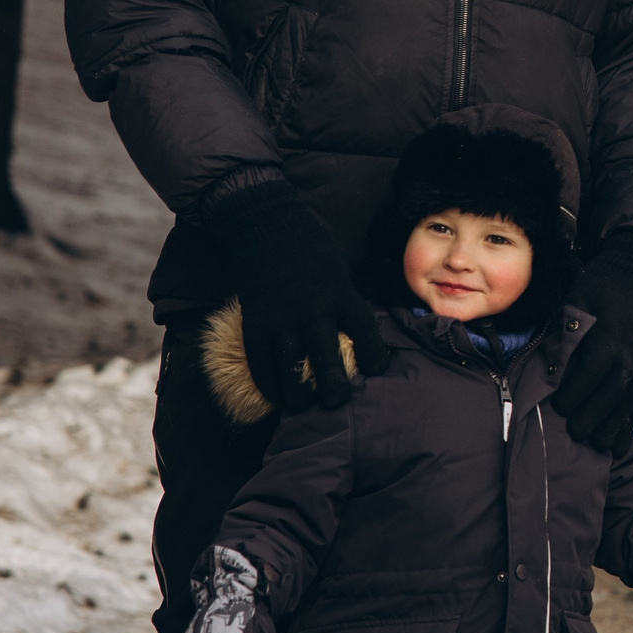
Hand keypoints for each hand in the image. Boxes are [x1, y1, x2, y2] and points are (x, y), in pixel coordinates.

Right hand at [206, 180, 382, 415]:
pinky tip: (277, 395)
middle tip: (337, 401)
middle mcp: (313, 309)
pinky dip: (269, 382)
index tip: (377, 371)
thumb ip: (348, 301)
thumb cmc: (311, 247)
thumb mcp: (340, 270)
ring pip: (291, 369)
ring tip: (304, 406)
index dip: (375, 357)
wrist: (265, 226)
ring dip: (298, 394)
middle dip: (334, 388)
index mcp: (341, 293)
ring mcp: (282, 317)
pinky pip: (261, 361)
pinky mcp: (256, 321)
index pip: (365, 333)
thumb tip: (361, 332)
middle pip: (327, 360)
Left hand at [551, 232, 632, 457]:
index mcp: (611, 337)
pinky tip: (617, 442)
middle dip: (592, 417)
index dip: (575, 394)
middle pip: (612, 394)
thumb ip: (566, 332)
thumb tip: (551, 364)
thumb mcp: (578, 300)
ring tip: (596, 444)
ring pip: (629, 403)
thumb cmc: (602, 288)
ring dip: (613, 427)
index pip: (592, 373)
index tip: (559, 407)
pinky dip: (630, 423)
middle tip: (574, 432)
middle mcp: (632, 355)